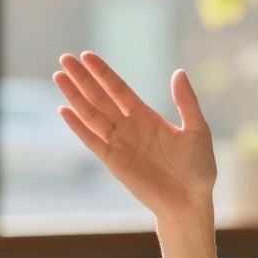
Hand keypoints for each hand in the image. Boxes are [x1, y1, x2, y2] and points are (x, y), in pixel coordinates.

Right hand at [53, 51, 216, 220]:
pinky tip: (64, 110)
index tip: (87, 55)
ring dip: (75, 96)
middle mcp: (129, 128)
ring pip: (92, 115)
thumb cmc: (198, 168)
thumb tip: (178, 72)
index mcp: (147, 117)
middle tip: (64, 58)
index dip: (103, 73)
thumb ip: (186, 102)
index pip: (119, 89)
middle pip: (100, 97)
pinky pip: (92, 141)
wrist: (190, 202)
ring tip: (59, 76)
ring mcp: (119, 144)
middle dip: (82, 78)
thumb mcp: (197, 130)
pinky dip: (78, 126)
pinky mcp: (114, 162)